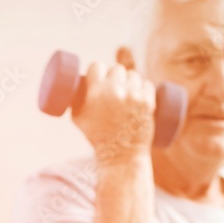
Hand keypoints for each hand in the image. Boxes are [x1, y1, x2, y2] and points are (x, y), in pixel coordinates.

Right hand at [71, 47, 155, 164]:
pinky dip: (144, 88)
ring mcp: (133, 96)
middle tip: (114, 88)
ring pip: (133, 75)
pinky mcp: (148, 102)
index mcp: (95, 92)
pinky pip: (147, 83)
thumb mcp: (78, 118)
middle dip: (114, 77)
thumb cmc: (97, 137)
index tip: (99, 76)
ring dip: (130, 81)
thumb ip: (75, 100)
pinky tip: (140, 94)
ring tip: (127, 93)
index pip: (97, 66)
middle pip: (116, 69)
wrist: (121, 156)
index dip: (97, 71)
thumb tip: (77, 85)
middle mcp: (114, 91)